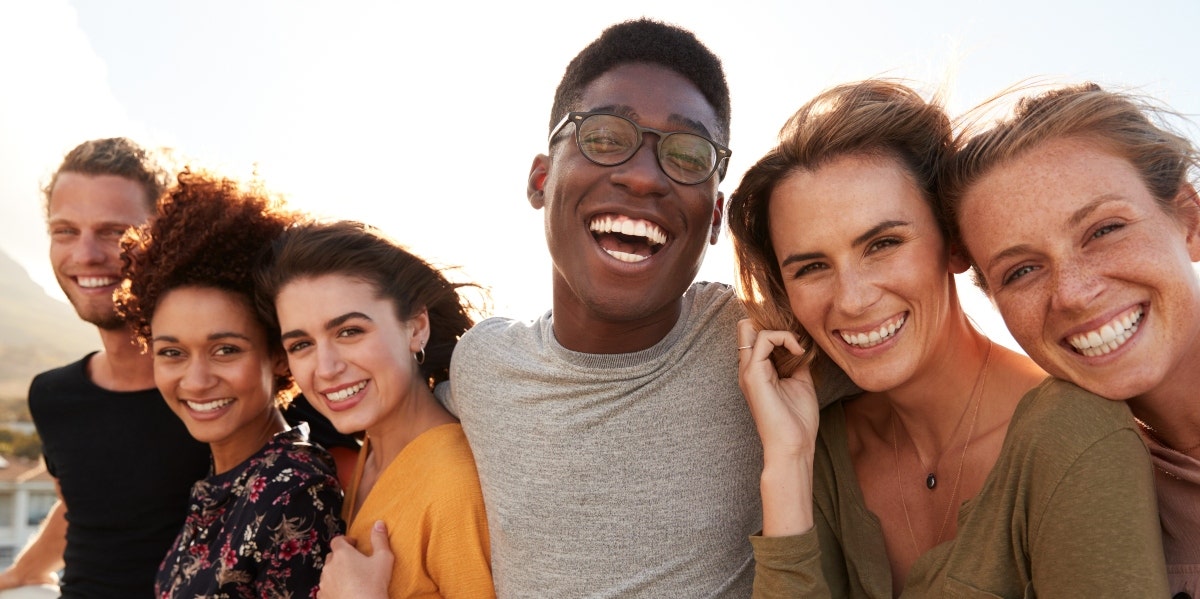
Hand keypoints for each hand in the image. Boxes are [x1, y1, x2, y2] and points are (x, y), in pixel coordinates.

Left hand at [316, 521, 392, 598]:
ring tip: (350, 579)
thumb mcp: (383, 559)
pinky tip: (344, 592)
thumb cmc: (374, 584)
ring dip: (337, 573)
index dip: (346, 540)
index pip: (337, 540)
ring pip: (328, 574)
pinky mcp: (322, 597)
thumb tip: (379, 523)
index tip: (355, 545)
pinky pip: (325, 589)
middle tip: (355, 563)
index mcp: (342, 554)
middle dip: (341, 557)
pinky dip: (333, 588)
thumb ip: (380, 539)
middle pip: (332, 557)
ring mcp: (324, 583)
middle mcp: (329, 567)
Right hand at [736, 318, 819, 459]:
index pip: (754, 335)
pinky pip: (764, 339)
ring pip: (750, 327)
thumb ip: (797, 361)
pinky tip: (798, 352)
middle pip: (744, 327)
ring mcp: (747, 371)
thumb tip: (801, 344)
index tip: (798, 343)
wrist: (793, 445)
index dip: (776, 329)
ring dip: (780, 331)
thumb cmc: (798, 420)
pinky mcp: (753, 374)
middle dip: (771, 324)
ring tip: (798, 348)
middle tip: (793, 339)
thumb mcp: (801, 382)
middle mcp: (747, 369)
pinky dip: (784, 338)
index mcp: (757, 371)